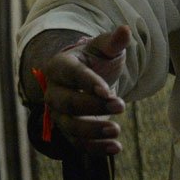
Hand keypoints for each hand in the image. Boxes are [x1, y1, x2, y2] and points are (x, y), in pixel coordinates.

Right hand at [40, 25, 130, 153]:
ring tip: (117, 130)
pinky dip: (96, 148)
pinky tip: (116, 147)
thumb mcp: (105, 48)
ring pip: (70, 127)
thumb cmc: (97, 58)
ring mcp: (58, 114)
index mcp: (60, 65)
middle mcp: (53, 91)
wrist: (89, 77)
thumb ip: (114, 41)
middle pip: (68, 103)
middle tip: (121, 106)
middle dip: (93, 107)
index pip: (72, 74)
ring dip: (94, 131)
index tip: (108, 92)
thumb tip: (125, 30)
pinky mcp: (68, 131)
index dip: (88, 83)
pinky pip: (77, 144)